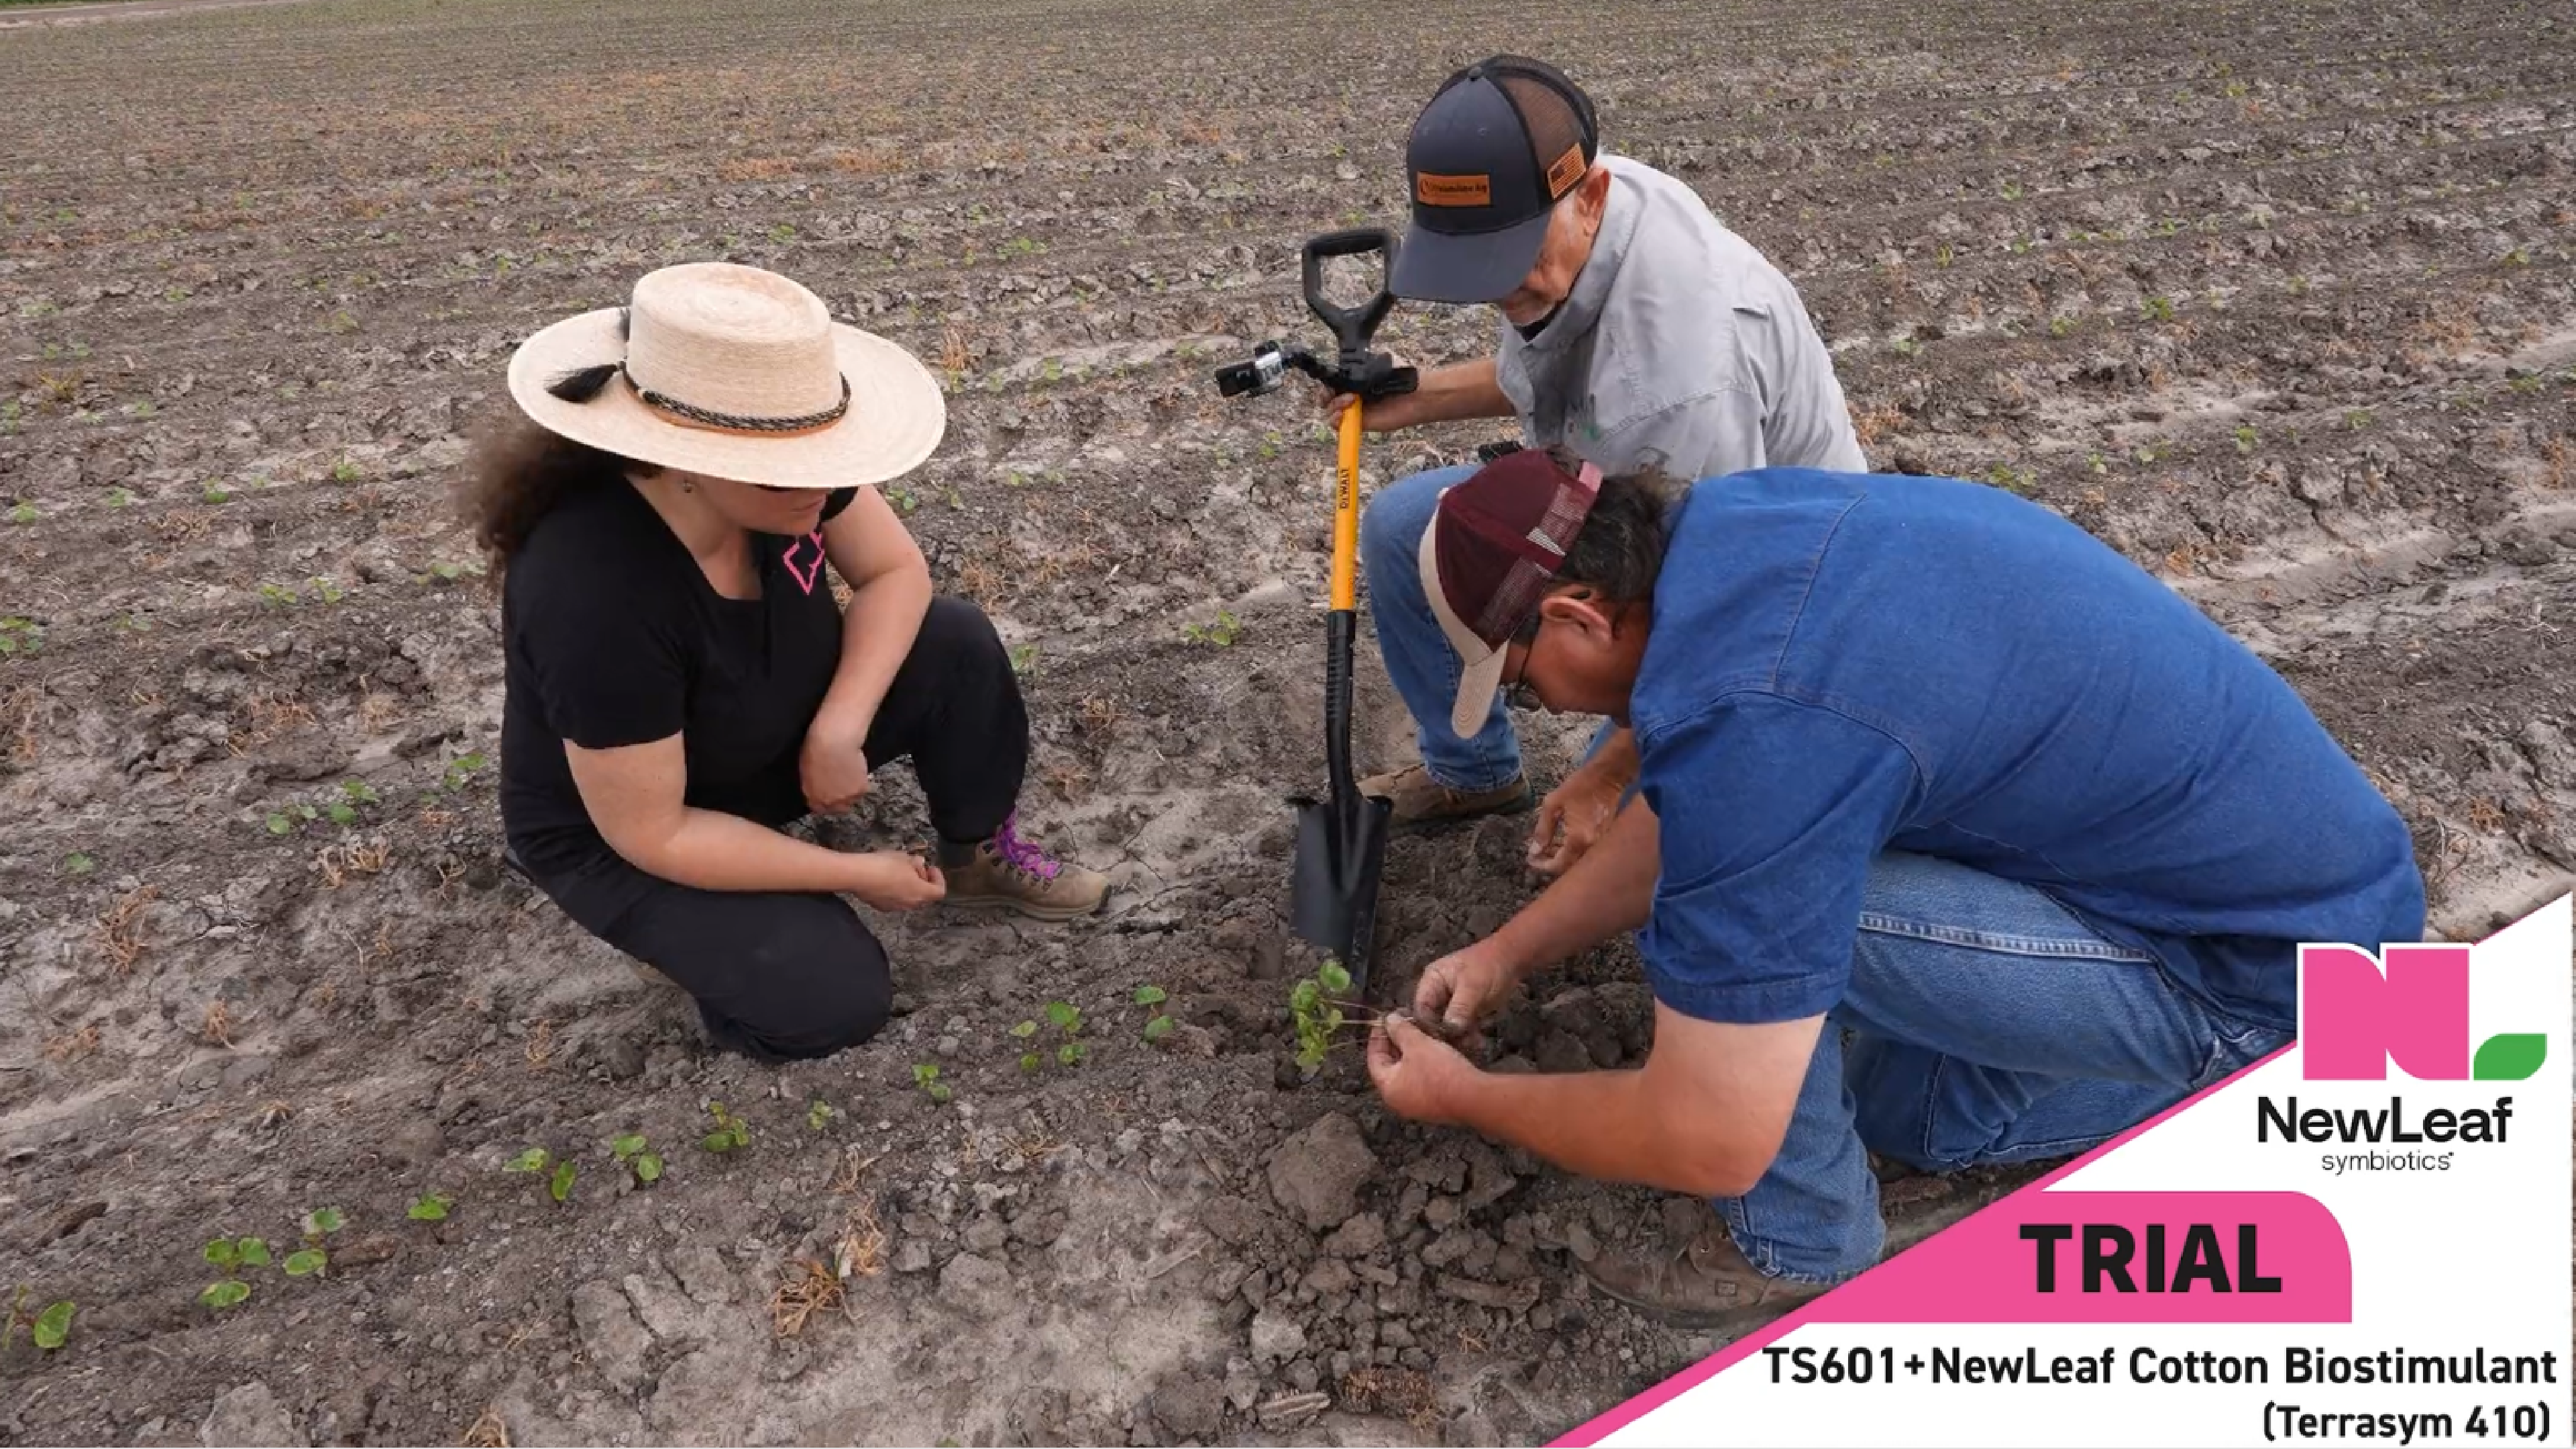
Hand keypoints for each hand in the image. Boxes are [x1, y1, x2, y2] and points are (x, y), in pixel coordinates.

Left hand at [800, 718, 873, 815]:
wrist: (834, 743)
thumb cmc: (816, 749)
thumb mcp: (807, 769)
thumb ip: (813, 783)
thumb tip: (820, 785)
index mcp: (812, 795)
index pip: (819, 808)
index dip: (825, 803)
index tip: (829, 796)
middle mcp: (828, 800)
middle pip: (837, 808)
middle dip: (840, 801)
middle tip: (843, 787)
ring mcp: (845, 797)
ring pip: (852, 800)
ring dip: (852, 791)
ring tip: (851, 776)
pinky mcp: (860, 790)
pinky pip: (863, 790)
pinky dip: (862, 782)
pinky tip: (858, 771)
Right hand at [846, 850, 944, 911]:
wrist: (857, 875)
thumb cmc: (884, 865)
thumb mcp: (905, 858)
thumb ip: (916, 863)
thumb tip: (919, 864)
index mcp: (921, 892)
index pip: (939, 891)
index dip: (938, 879)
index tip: (931, 868)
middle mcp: (910, 904)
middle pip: (924, 895)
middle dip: (922, 881)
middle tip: (915, 867)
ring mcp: (895, 907)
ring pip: (909, 898)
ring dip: (909, 886)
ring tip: (899, 871)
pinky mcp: (881, 907)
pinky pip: (895, 899)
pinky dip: (896, 890)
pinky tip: (886, 878)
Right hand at [1314, 357, 1422, 432]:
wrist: (1414, 394)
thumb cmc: (1398, 376)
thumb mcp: (1374, 365)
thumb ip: (1355, 369)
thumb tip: (1342, 371)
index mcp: (1354, 381)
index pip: (1332, 384)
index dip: (1327, 385)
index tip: (1329, 384)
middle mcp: (1352, 396)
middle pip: (1327, 400)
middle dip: (1326, 396)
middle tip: (1332, 394)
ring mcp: (1355, 411)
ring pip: (1331, 413)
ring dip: (1334, 407)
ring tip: (1350, 400)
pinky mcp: (1360, 424)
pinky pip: (1339, 426)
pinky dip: (1336, 421)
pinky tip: (1343, 415)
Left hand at [1366, 1013, 1476, 1124]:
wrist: (1473, 1097)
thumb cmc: (1440, 1071)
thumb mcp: (1418, 1044)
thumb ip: (1400, 1030)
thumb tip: (1389, 1020)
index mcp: (1388, 1088)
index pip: (1374, 1059)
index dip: (1378, 1036)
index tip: (1385, 1021)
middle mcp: (1399, 1101)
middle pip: (1391, 1066)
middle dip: (1396, 1043)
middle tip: (1403, 1023)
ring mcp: (1418, 1105)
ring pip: (1409, 1073)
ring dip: (1412, 1053)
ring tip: (1419, 1033)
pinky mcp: (1435, 1105)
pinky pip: (1423, 1080)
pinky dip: (1424, 1064)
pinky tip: (1434, 1049)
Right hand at [1413, 943, 1517, 1044]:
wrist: (1512, 961)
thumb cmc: (1489, 967)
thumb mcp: (1474, 986)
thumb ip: (1460, 1007)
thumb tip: (1449, 1029)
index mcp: (1432, 981)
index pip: (1421, 1008)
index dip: (1428, 1025)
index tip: (1443, 1039)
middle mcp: (1437, 993)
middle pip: (1433, 1020)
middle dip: (1446, 1034)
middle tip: (1461, 1045)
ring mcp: (1451, 1004)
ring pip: (1447, 1027)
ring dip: (1460, 1038)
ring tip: (1474, 1043)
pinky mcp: (1464, 1012)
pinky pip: (1461, 1028)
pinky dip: (1469, 1035)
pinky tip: (1479, 1042)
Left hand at [1526, 749, 1634, 876]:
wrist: (1608, 776)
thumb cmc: (1579, 786)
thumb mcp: (1553, 804)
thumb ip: (1542, 830)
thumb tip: (1535, 851)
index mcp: (1578, 839)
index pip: (1558, 865)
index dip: (1542, 866)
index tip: (1531, 859)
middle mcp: (1592, 846)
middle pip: (1569, 868)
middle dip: (1551, 864)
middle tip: (1537, 855)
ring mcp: (1601, 844)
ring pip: (1578, 862)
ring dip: (1562, 858)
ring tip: (1547, 848)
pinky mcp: (1605, 839)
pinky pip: (1586, 853)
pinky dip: (1573, 852)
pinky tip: (1562, 842)